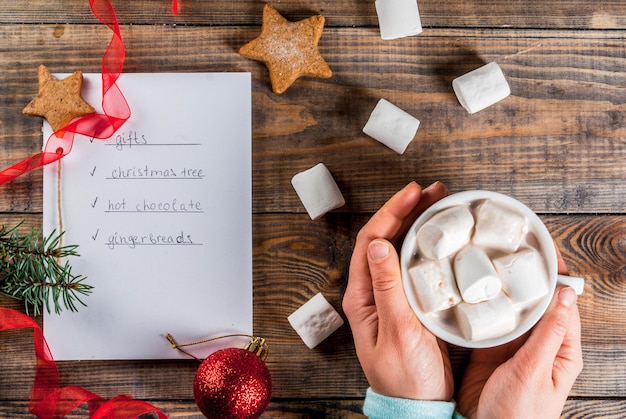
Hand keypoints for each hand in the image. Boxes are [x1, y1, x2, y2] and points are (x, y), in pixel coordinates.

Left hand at [343, 181, 452, 400]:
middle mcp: (373, 292)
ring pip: (401, 250)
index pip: (370, 242)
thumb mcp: (398, 332)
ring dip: (418, 224)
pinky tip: (443, 237)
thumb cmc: (406, 378)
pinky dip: (428, 246)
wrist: (418, 406)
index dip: (389, 214)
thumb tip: (376, 244)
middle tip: (433, 191)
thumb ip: (387, 289)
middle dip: (407, 211)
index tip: (411, 194)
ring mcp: (391, 296)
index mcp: (362, 297)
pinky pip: (415, 266)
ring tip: (441, 204)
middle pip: (385, 240)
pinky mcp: (409, 304)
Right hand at [457, 250, 582, 417]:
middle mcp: (540, 344)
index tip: (547, 252)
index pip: (564, 305)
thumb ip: (548, 333)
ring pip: (513, 310)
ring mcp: (515, 346)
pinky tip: (478, 292)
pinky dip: (487, 307)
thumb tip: (565, 295)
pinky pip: (492, 322)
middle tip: (514, 250)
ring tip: (493, 264)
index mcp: (561, 349)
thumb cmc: (519, 415)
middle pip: (538, 303)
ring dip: (505, 290)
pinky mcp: (492, 349)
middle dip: (529, 278)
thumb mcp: (534, 371)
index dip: (557, 277)